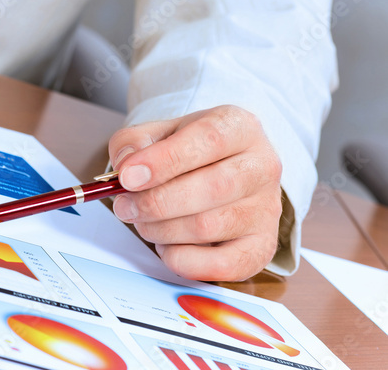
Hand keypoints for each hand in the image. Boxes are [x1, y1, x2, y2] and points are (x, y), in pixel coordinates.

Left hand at [108, 106, 282, 281]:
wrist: (225, 170)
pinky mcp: (262, 247)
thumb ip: (135, 141)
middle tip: (124, 206)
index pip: (208, 139)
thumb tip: (126, 166)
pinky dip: (184, 261)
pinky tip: (167, 246)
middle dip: (157, 202)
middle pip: (212, 188)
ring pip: (210, 227)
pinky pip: (222, 266)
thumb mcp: (161, 131)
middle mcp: (263, 166)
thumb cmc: (192, 151)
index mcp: (240, 126)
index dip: (164, 160)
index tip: (127, 177)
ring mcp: (268, 209)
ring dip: (163, 231)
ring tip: (143, 222)